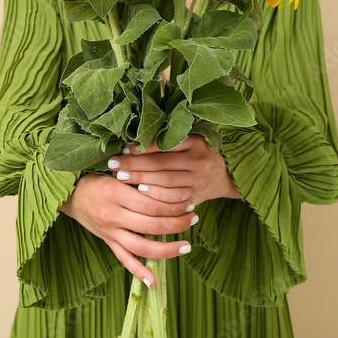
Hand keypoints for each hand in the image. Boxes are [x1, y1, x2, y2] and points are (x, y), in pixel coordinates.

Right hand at [56, 173, 196, 286]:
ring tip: (186, 246)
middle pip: (151, 224)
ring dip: (167, 249)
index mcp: (115, 192)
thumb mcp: (116, 172)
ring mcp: (109, 231)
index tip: (189, 201)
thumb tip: (169, 182)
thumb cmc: (96, 178)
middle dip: (177, 223)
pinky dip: (139, 272)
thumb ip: (139, 178)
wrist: (70, 193)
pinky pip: (124, 260)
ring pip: (142, 246)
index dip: (173, 204)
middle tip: (194, 217)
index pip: (151, 202)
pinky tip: (152, 282)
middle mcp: (112, 214)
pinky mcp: (107, 242)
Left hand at [108, 134, 240, 205]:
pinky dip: (155, 195)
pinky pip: (172, 198)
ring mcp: (198, 180)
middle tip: (114, 164)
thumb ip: (167, 139)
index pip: (164, 144)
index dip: (141, 147)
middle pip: (160, 163)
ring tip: (121, 177)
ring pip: (165, 181)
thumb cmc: (197, 154)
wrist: (223, 176)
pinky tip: (140, 191)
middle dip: (134, 164)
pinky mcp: (195, 196)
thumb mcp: (189, 141)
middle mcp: (198, 160)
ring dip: (140, 179)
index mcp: (195, 142)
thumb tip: (133, 140)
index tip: (122, 148)